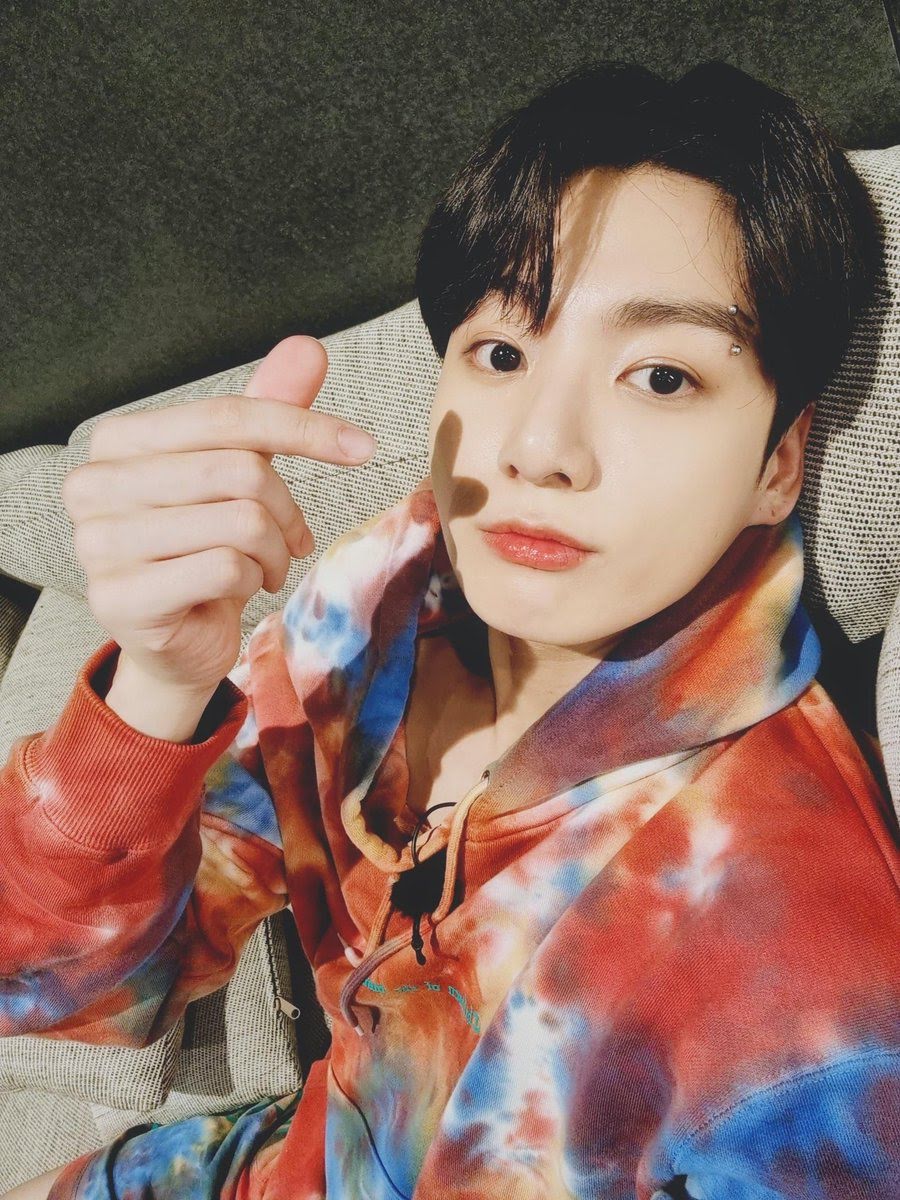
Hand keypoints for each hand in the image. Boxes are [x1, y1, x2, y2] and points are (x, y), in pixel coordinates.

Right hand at [61, 335, 375, 699]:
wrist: (176, 639)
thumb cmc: (204, 546)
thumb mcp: (239, 472)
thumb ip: (266, 409)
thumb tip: (309, 346)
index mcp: (117, 442)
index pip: (227, 417)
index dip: (305, 428)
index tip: (362, 447)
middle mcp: (94, 485)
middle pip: (239, 470)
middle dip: (287, 509)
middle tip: (293, 538)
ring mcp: (99, 545)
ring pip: (240, 522)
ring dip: (273, 551)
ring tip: (265, 567)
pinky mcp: (121, 599)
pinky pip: (225, 569)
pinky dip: (253, 580)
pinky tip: (241, 589)